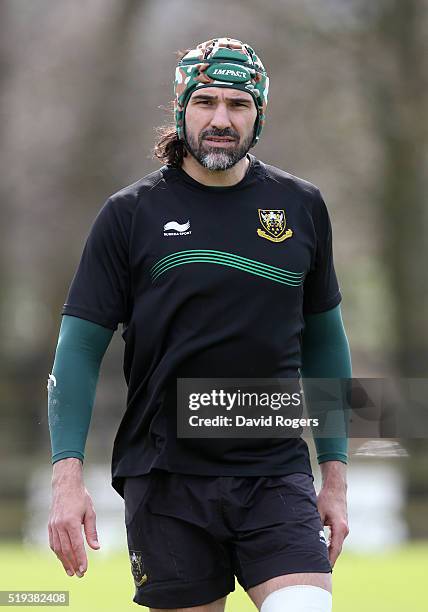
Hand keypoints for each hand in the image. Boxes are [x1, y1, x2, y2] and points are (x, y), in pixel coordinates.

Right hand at [48, 458, 99, 576]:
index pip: (76, 546)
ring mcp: (53, 526)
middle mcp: (60, 526)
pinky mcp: (50, 525)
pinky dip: (58, 553)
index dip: (81, 559)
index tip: (84, 569)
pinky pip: (53, 543)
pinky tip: (63, 559)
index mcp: (71, 522)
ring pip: (58, 549)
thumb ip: (92, 531)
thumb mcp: (90, 512)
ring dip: (64, 561)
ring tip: (70, 571)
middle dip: (73, 564)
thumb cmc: (80, 497)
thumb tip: (96, 548)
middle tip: (79, 575)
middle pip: (66, 550)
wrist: (65, 485)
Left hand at [317, 461, 348, 567]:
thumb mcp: (317, 511)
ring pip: (336, 546)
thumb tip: (308, 538)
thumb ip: (315, 525)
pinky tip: (323, 555)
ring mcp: (344, 529)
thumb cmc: (326, 498)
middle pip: (336, 550)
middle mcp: (344, 530)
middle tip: (320, 575)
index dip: (329, 561)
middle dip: (328, 562)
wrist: (336, 488)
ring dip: (329, 555)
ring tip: (320, 568)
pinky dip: (330, 548)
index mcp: (340, 528)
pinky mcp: (341, 527)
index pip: (335, 549)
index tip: (323, 572)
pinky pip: (336, 541)